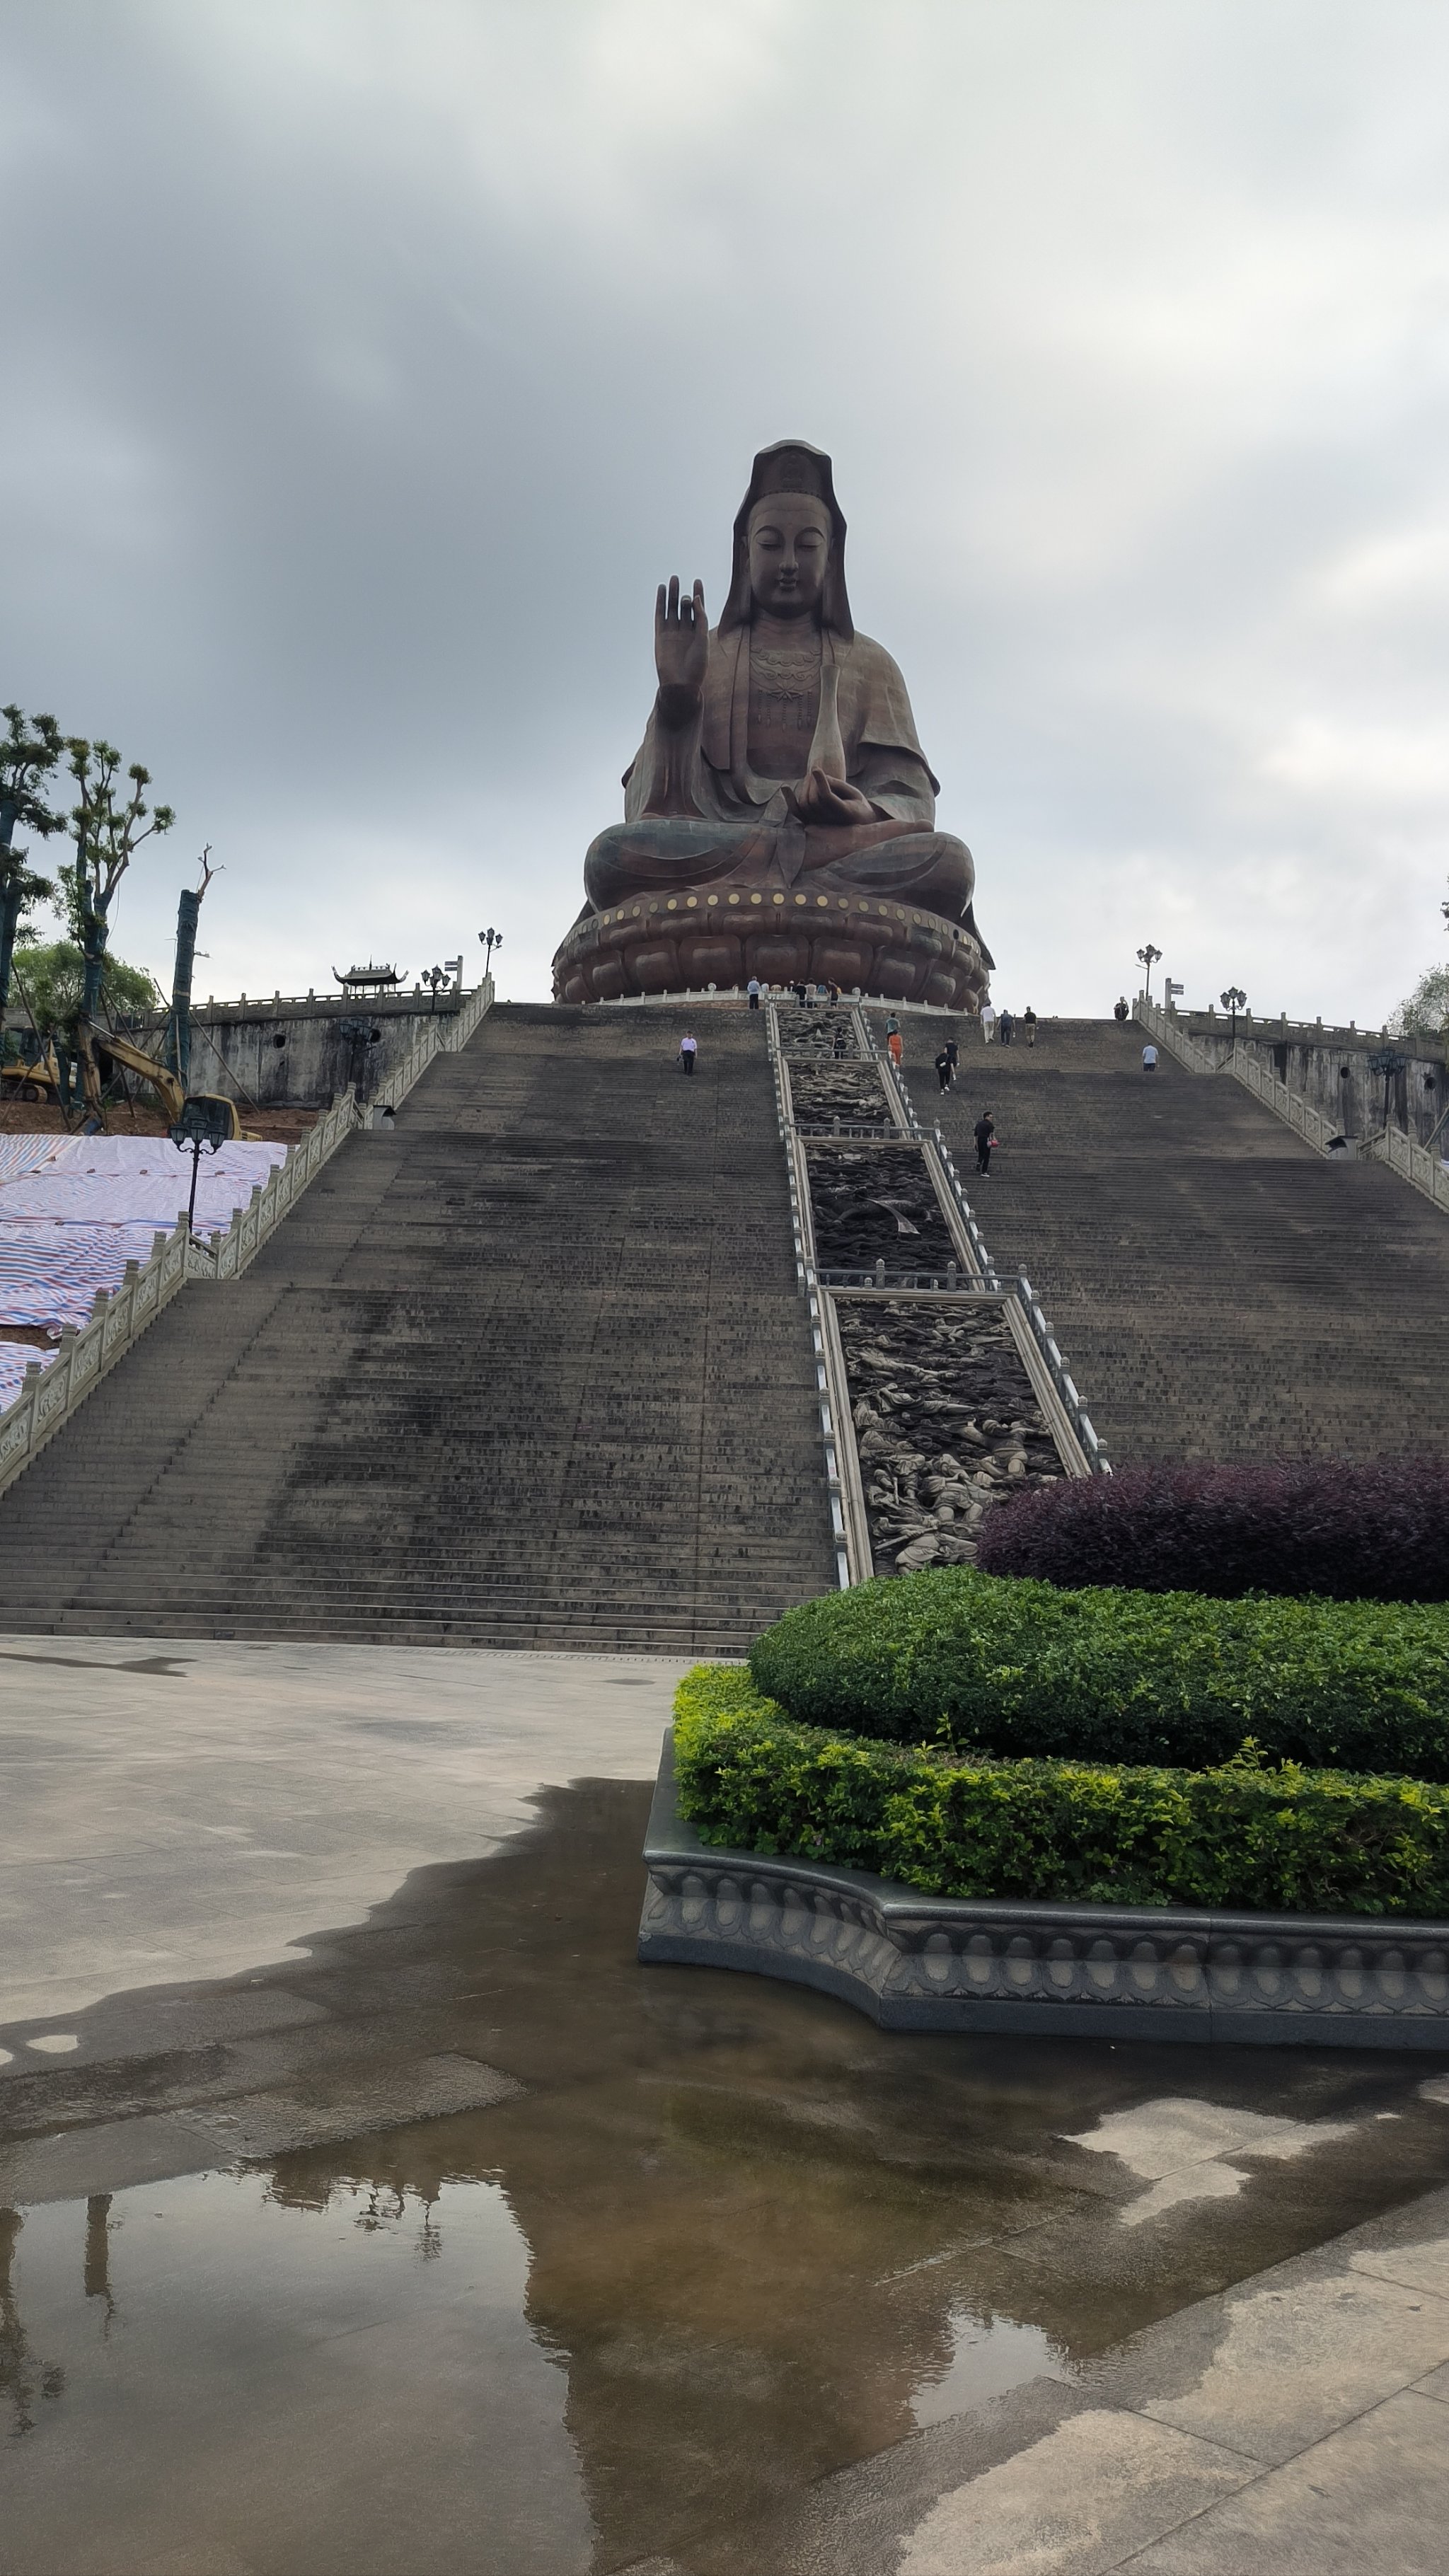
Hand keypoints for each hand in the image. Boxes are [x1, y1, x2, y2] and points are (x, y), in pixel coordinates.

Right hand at [654, 576, 708, 704]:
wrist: (681, 683)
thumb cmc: (696, 665)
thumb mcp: (703, 639)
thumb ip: (701, 617)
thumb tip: (696, 598)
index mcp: (698, 632)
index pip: (698, 609)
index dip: (698, 594)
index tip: (697, 581)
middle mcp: (685, 631)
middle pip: (684, 607)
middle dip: (683, 593)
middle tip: (682, 579)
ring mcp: (672, 632)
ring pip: (672, 609)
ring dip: (672, 594)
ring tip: (673, 579)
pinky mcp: (660, 635)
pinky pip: (660, 615)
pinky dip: (660, 602)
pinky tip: (661, 590)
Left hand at [790, 765, 876, 825]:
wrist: (857, 821)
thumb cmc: (857, 803)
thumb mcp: (853, 793)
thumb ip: (838, 785)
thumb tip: (821, 776)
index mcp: (845, 813)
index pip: (827, 797)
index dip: (820, 782)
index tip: (816, 768)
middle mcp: (831, 823)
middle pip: (813, 799)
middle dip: (813, 782)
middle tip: (815, 769)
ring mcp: (819, 825)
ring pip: (805, 804)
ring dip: (805, 787)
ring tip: (810, 776)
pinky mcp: (811, 823)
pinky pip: (797, 812)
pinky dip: (790, 800)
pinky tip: (785, 787)